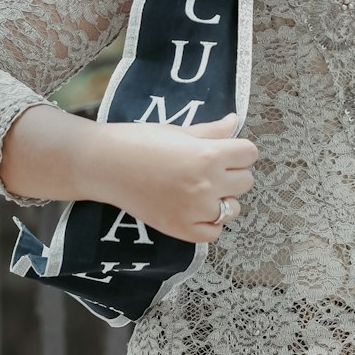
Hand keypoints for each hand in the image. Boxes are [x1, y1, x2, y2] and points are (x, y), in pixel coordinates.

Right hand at [79, 111, 257, 242]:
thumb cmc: (139, 141)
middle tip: (208, 169)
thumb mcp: (179, 131)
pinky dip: (209, 223)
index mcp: (208, 154)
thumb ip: (211, 131)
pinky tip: (194, 209)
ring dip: (223, 199)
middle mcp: (206, 184)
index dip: (238, 151)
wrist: (104, 165)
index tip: (224, 150)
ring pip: (233, 208)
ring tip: (201, 190)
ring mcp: (195, 210)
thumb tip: (234, 122)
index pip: (249, 154)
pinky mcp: (181, 230)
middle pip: (245, 181)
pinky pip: (214, 233)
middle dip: (232, 174)